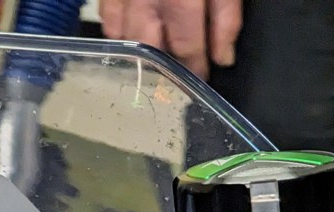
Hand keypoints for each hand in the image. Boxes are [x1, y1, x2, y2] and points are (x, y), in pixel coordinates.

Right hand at [99, 0, 242, 79]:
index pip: (186, 47)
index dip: (194, 68)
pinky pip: (107, 20)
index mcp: (180, 0)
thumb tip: (223, 58)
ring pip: (123, 39)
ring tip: (153, 63)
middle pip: (149, 50)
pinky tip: (130, 39)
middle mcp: (145, 3)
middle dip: (163, 68)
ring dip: (138, 55)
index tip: (201, 81)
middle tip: (174, 79)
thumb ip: (226, 16)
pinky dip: (117, 34)